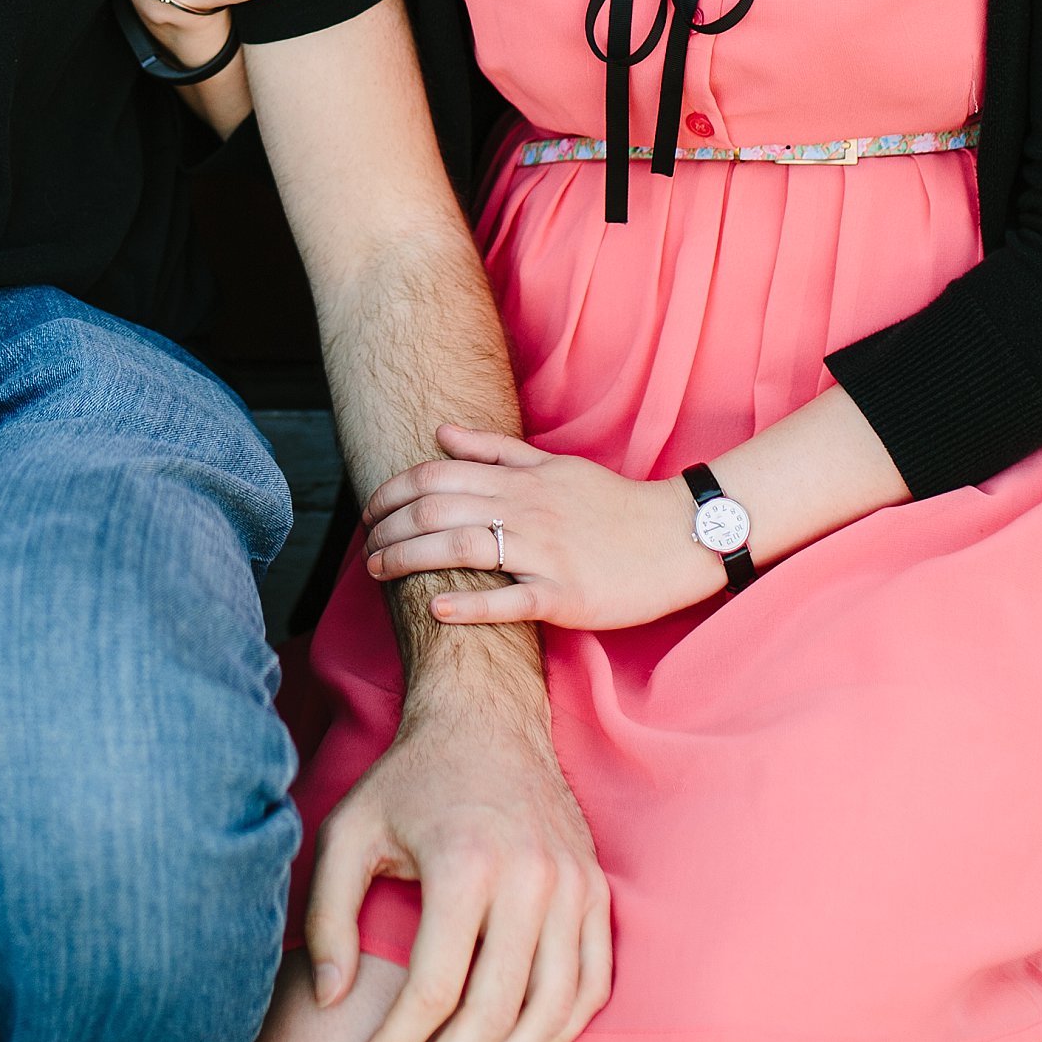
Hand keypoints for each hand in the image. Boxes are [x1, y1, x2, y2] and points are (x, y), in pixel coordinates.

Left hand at [300, 706, 610, 1041]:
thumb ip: (328, 916)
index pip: (436, 989)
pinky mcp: (595, 888)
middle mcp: (529, 877)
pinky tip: (524, 1038)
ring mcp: (572, 884)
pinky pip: (594, 980)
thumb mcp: (347, 832)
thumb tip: (330, 998)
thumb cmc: (409, 779)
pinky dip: (564, 1024)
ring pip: (556, 1006)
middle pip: (498, 1009)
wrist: (486, 718)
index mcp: (464, 864)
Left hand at [362, 426, 719, 631]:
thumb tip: (440, 434)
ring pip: (463, 547)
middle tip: (365, 548)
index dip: (394, 491)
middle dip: (390, 527)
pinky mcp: (565, 594)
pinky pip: (510, 599)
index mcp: (521, 479)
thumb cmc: (611, 504)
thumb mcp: (554, 466)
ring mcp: (545, 552)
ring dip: (410, 559)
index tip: (369, 511)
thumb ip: (495, 451)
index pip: (439, 474)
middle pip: (439, 509)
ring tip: (379, 572)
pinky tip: (434, 607)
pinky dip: (470, 604)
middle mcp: (526, 510)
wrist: (676, 537)